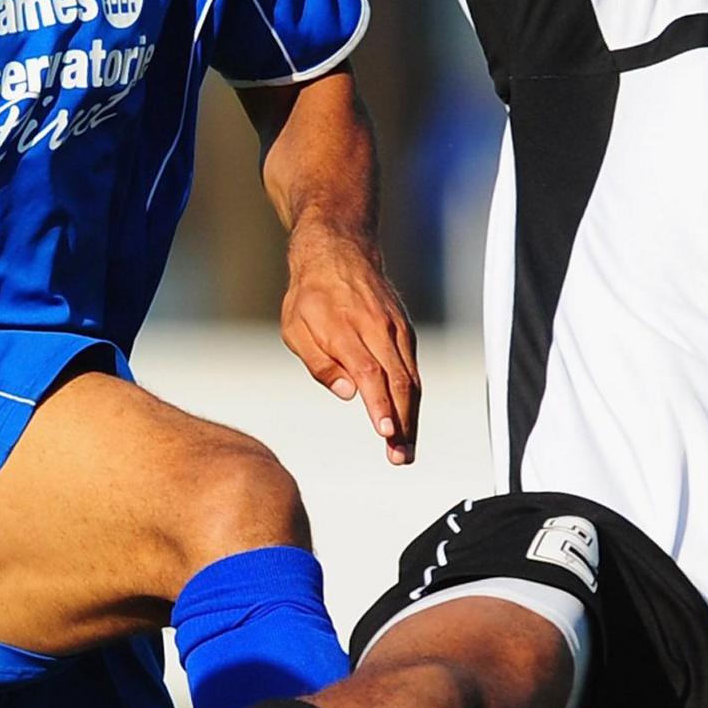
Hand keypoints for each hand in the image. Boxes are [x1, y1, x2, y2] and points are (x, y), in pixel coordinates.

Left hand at [279, 223, 418, 464]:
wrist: (338, 250)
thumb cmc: (310, 295)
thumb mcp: (295, 328)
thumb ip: (319, 362)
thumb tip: (348, 392)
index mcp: (346, 328)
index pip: (369, 372)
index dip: (380, 405)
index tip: (387, 433)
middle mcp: (377, 328)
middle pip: (399, 381)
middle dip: (403, 423)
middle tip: (400, 457)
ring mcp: (395, 328)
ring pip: (411, 377)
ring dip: (412, 417)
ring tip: (405, 450)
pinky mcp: (404, 329)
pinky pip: (412, 368)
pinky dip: (412, 398)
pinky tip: (407, 422)